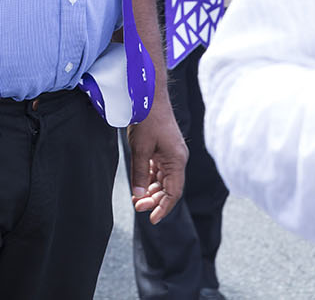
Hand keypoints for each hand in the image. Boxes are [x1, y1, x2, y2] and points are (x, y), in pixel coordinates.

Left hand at [127, 96, 187, 223]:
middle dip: (155, 200)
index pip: (173, 192)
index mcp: (177, 160)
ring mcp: (171, 154)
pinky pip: (159, 170)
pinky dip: (150, 178)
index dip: (164, 208)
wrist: (148, 96)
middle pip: (169, 188)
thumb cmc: (147, 119)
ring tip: (137, 198)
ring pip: (164, 180)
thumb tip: (139, 196)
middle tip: (137, 207)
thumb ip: (140, 173)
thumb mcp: (140, 149)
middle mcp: (177, 159)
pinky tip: (140, 184)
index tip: (152, 220)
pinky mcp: (164, 149)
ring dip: (152, 190)